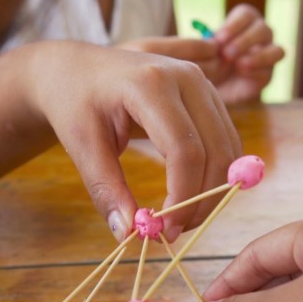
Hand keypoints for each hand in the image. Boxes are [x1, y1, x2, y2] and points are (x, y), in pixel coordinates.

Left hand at [27, 41, 241, 241]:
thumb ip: (106, 189)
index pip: (184, 150)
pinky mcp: (208, 94)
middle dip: (201, 200)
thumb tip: (128, 233)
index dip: (182, 196)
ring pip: (228, 149)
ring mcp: (203, 82)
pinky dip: (216, 173)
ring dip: (212, 190)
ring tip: (180, 216)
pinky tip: (190, 193)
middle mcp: (186, 77)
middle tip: (173, 231)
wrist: (77, 68)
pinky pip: (227, 140)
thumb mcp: (81, 145)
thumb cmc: (74, 101)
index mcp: (151, 84)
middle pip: (215, 151)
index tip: (163, 230)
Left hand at [213, 4, 284, 104]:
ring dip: (259, 57)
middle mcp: (260, 36)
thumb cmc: (208, 60)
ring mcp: (267, 56)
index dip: (235, 25)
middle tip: (226, 54)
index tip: (219, 39)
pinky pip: (268, 72)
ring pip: (277, 51)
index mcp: (245, 22)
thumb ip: (206, 45)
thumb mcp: (204, 51)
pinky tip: (242, 73)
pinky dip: (256, 72)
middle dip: (245, 41)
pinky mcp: (266, 76)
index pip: (247, 15)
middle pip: (263, 30)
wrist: (211, 86)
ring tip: (239, 64)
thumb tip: (206, 44)